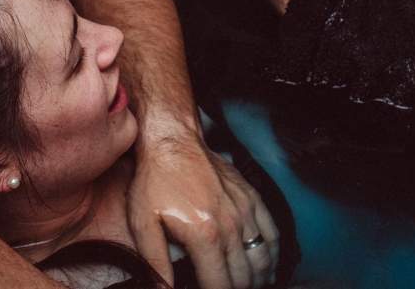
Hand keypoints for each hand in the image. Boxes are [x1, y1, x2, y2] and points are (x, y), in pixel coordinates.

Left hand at [128, 133, 278, 288]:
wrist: (173, 140)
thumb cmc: (155, 179)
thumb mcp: (143, 223)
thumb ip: (155, 263)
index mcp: (205, 236)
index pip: (219, 285)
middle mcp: (231, 225)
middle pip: (244, 277)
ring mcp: (245, 210)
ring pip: (263, 258)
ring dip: (257, 278)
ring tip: (248, 286)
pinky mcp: (252, 197)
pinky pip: (272, 232)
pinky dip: (272, 253)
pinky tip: (266, 264)